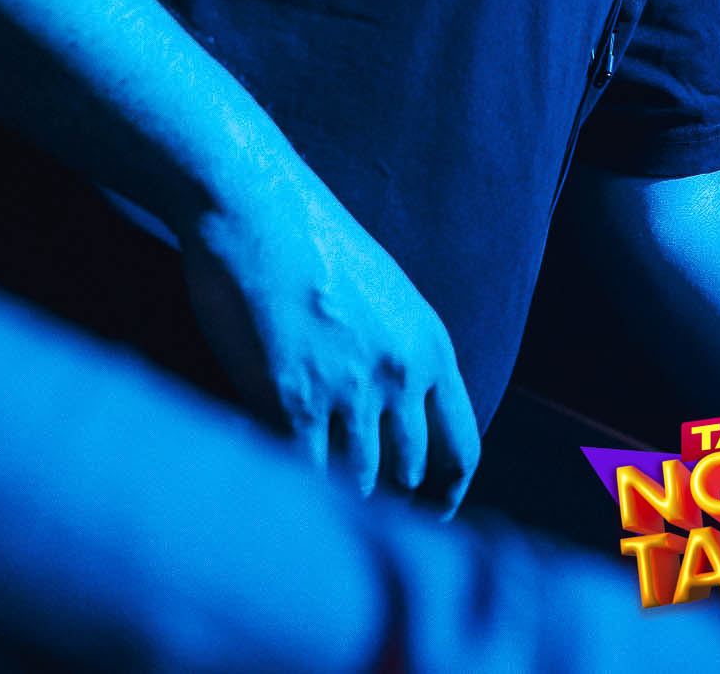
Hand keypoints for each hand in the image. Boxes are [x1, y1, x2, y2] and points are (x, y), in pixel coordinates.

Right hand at [179, 163, 479, 514]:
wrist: (258, 208)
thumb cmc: (311, 245)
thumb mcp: (384, 296)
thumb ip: (398, 358)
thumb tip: (394, 422)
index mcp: (430, 345)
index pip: (462, 446)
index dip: (448, 490)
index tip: (428, 511)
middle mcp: (401, 373)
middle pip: (409, 473)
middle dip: (386, 493)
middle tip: (357, 500)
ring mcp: (350, 391)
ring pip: (358, 482)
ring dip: (335, 488)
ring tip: (311, 479)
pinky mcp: (295, 402)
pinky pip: (306, 473)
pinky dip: (294, 481)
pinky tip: (277, 469)